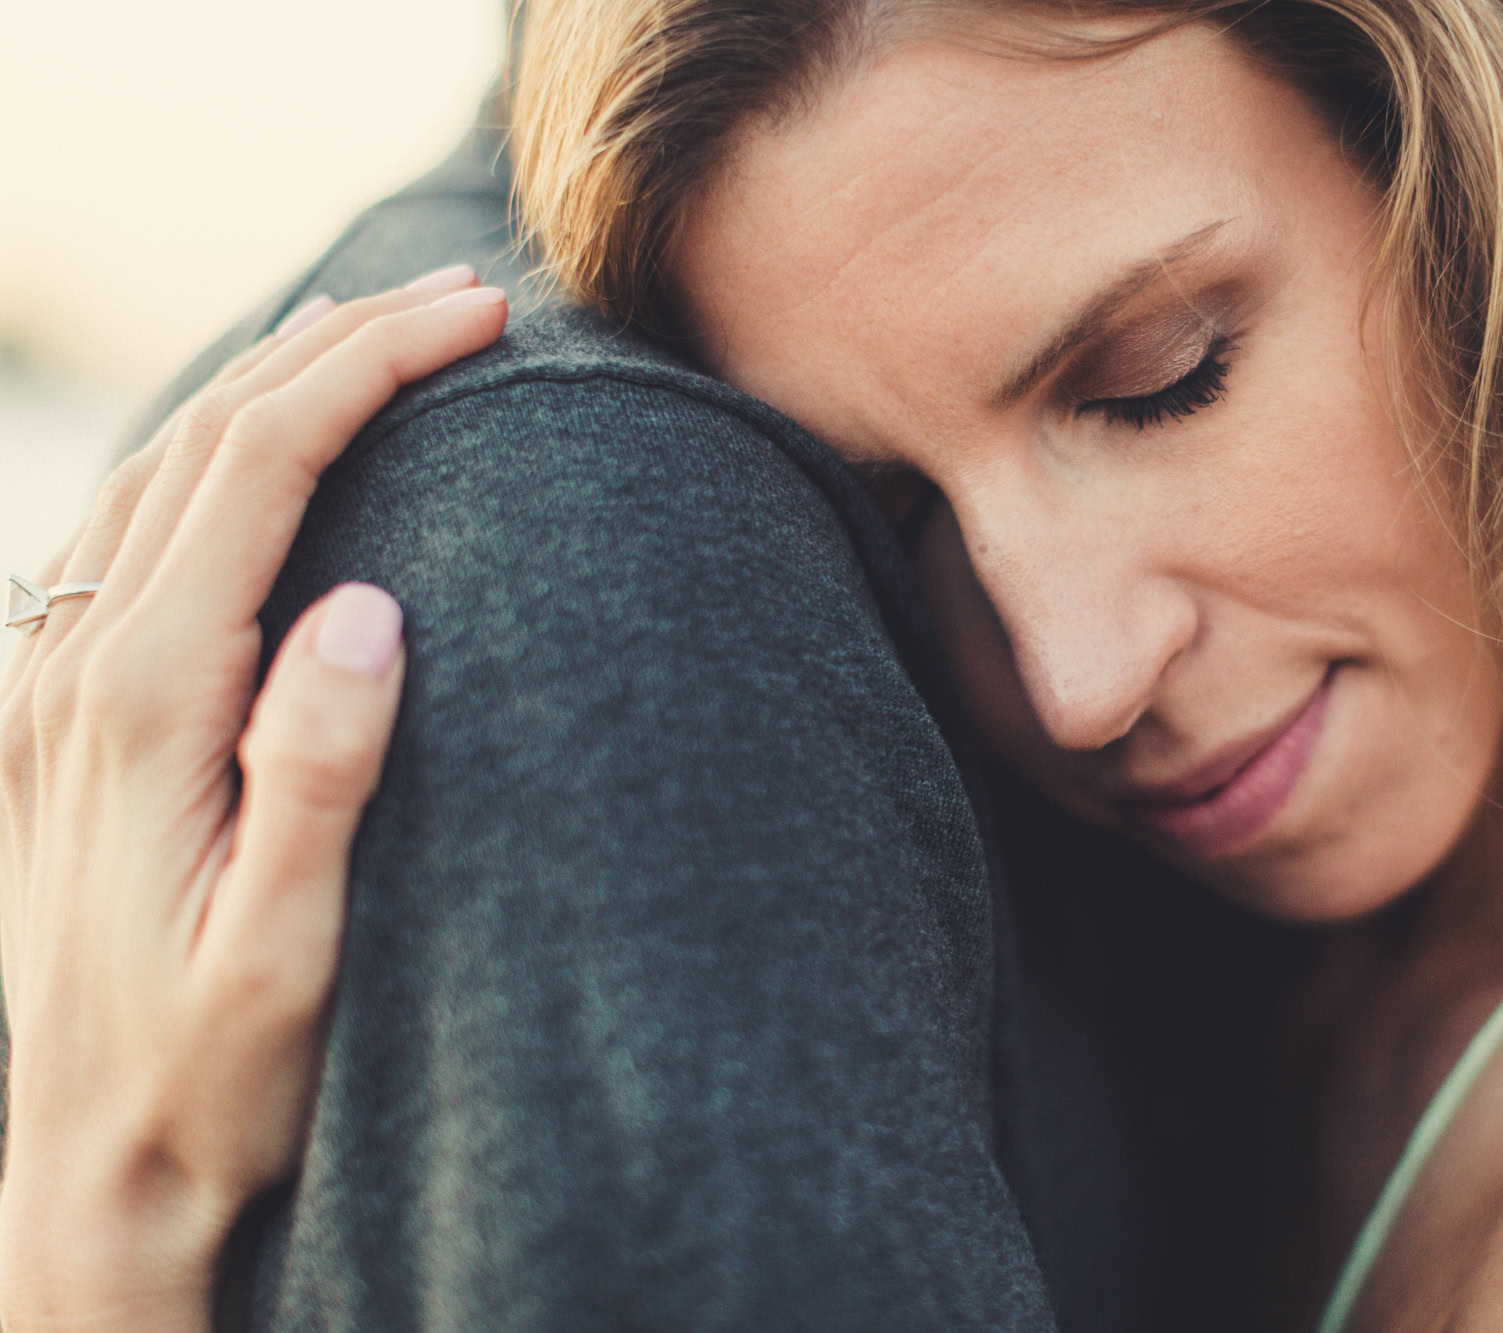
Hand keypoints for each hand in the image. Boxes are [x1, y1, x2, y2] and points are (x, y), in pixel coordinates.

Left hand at [0, 269, 506, 1329]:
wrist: (82, 1166)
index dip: (371, 369)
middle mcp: (76, 668)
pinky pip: (127, 531)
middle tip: (461, 291)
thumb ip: (318, 773)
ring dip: (272, 380)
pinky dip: (211, 451)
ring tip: (378, 332)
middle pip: (206, 436)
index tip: (477, 314)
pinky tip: (262, 451)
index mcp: (145, 702)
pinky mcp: (55, 713)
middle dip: (336, 341)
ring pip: (159, 468)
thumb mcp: (286, 948)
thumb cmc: (210, 1070)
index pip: (262, 469)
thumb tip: (368, 606)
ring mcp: (50, 684)